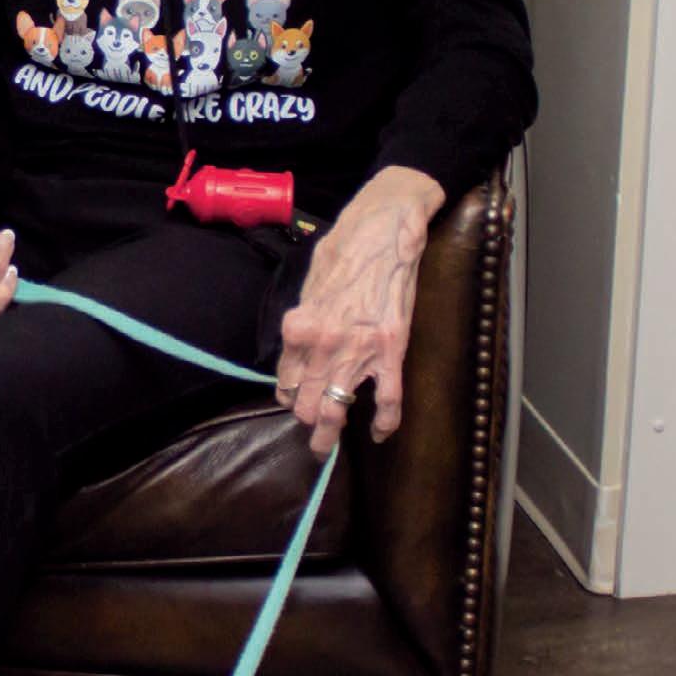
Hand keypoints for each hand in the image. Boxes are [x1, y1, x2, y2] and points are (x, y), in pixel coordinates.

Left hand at [275, 165, 445, 456]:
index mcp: (299, 327)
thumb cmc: (346, 246)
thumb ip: (303, 317)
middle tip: (309, 427)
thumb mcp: (310, 281)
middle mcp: (323, 345)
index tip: (292, 399)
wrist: (386, 227)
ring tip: (323, 448)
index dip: (287, 394)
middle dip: (305, 420)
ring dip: (328, 434)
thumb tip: (298, 342)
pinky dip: (384, 424)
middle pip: (304, 402)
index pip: (284, 380)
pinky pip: (388, 401)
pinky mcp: (392, 353)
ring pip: (336, 410)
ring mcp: (358, 352)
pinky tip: (378, 434)